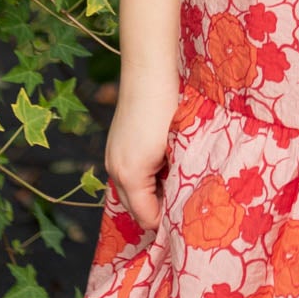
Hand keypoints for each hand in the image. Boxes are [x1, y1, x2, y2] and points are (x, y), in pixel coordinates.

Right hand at [104, 65, 180, 233]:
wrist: (149, 75)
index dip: (166, 221)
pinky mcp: (115, 145)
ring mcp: (112, 156)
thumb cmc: (168, 111)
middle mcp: (114, 170)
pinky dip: (145, 177)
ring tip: (177, 183)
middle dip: (157, 209)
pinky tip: (165, 164)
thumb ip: (175, 180)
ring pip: (131, 190)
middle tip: (183, 206)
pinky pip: (128, 173)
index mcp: (129, 176)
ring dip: (152, 192)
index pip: (146, 216)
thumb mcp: (177, 150)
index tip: (186, 220)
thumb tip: (181, 200)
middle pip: (135, 207)